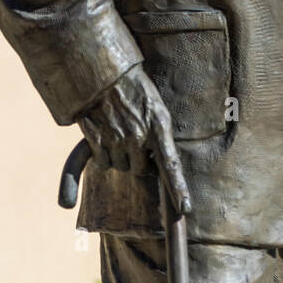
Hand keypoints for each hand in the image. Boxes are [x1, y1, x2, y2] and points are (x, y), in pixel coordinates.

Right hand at [78, 63, 191, 214]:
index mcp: (159, 126)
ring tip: (120, 132)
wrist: (106, 74)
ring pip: (121, 167)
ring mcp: (117, 138)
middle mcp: (139, 135)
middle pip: (140, 170)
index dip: (178, 189)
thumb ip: (160, 136)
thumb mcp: (157, 108)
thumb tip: (158, 164)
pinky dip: (103, 155)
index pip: (171, 164)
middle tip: (136, 140)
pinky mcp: (97, 139)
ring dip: (121, 157)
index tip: (185, 208)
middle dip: (139, 161)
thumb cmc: (135, 91)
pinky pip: (102, 163)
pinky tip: (106, 135)